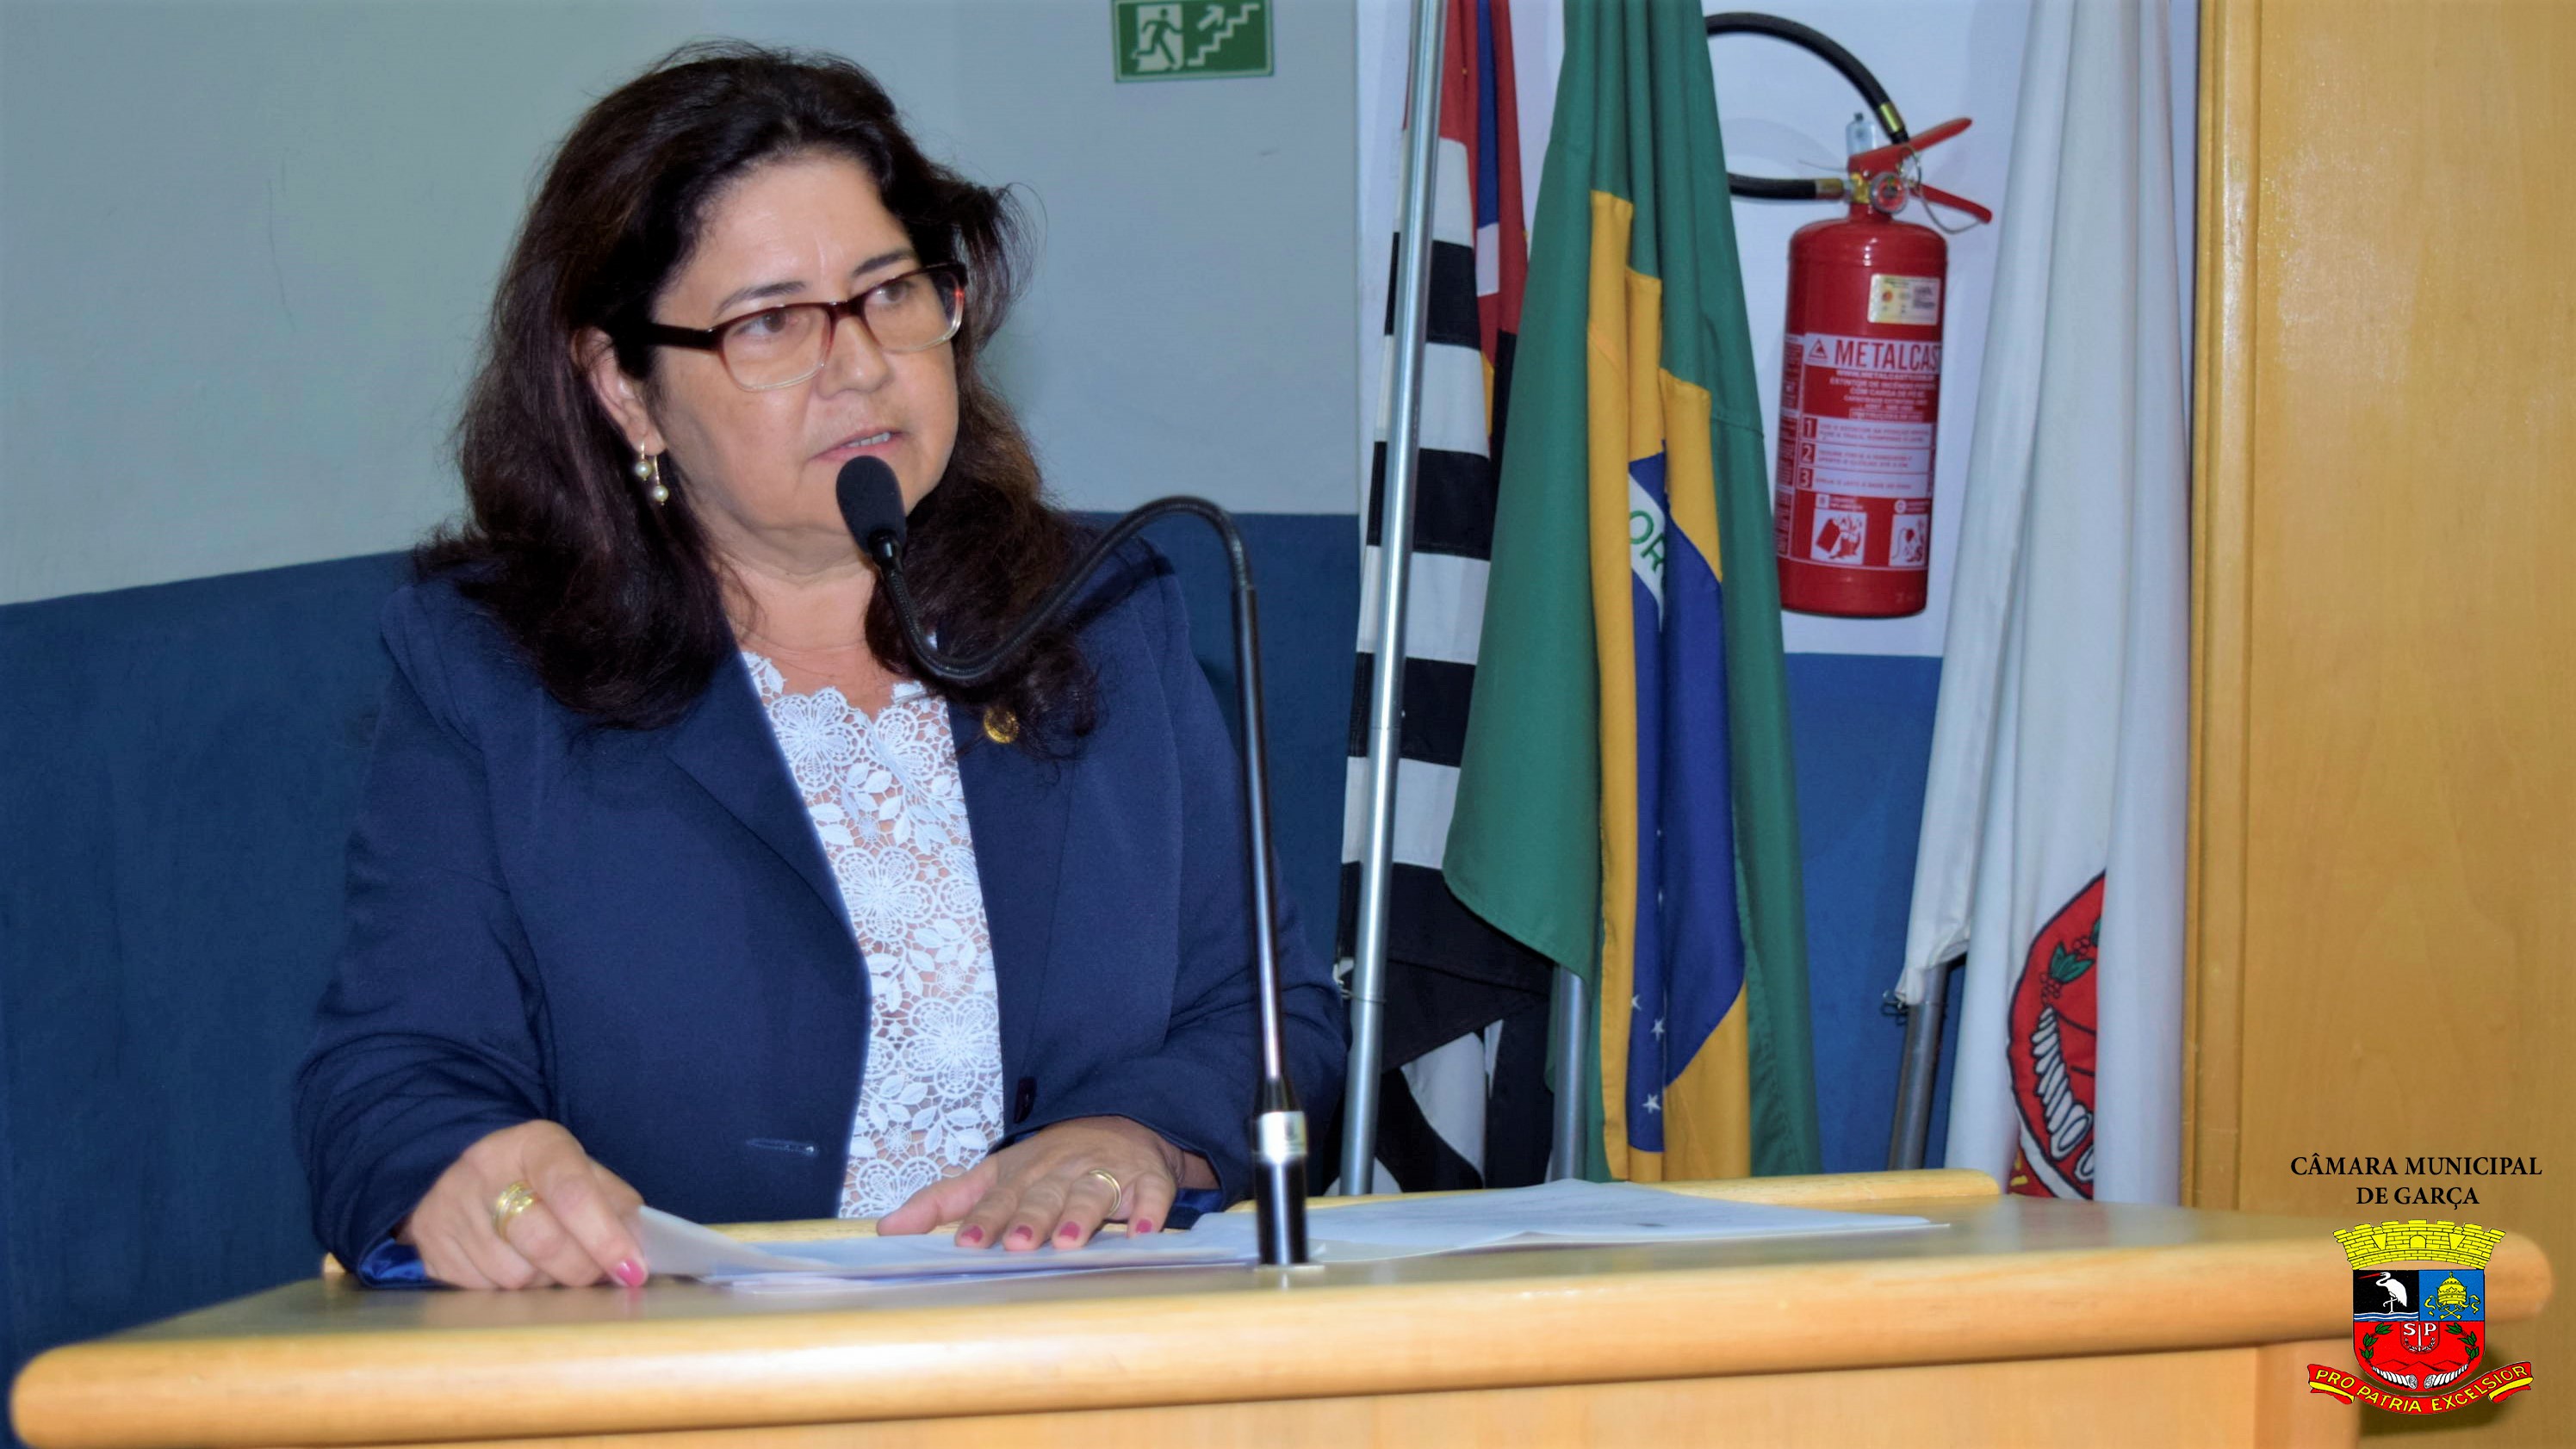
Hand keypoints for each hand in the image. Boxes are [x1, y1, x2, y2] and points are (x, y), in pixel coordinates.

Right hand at [398, 1120, 646, 1288]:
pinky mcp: (431, 1249)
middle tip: (600, 1274)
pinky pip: (486, 1292)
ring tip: (550, 1261)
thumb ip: (613, 1202)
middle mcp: (484, 1172)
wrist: (457, 1168)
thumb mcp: (578, 1168)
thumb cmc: (536, 1174)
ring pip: (515, 1277)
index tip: (631, 1270)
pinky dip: (512, 1290)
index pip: (572, 1193)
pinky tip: (516, 1264)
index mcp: (533, 1143)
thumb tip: (638, 1251)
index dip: (606, 1237)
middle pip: (544, 1242)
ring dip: (546, 1282)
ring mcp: (450, 1211)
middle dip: (582, 1269)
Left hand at [876, 1116, 1214, 1249]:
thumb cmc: (1048, 1164)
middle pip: (1044, 1196)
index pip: (999, 1198)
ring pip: (1093, 1193)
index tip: (968, 1243)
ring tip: (1071, 1243)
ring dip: (1082, 1216)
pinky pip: (1152, 1194)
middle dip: (1030, 1219)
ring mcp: (1106, 1174)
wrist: (1121, 1125)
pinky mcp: (1147, 1180)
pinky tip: (1144, 1233)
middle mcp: (1061, 1172)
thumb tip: (886, 1230)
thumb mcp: (995, 1175)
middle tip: (1018, 1245)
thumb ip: (943, 1202)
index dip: (984, 1220)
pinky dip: (1150, 1211)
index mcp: (1021, 1174)